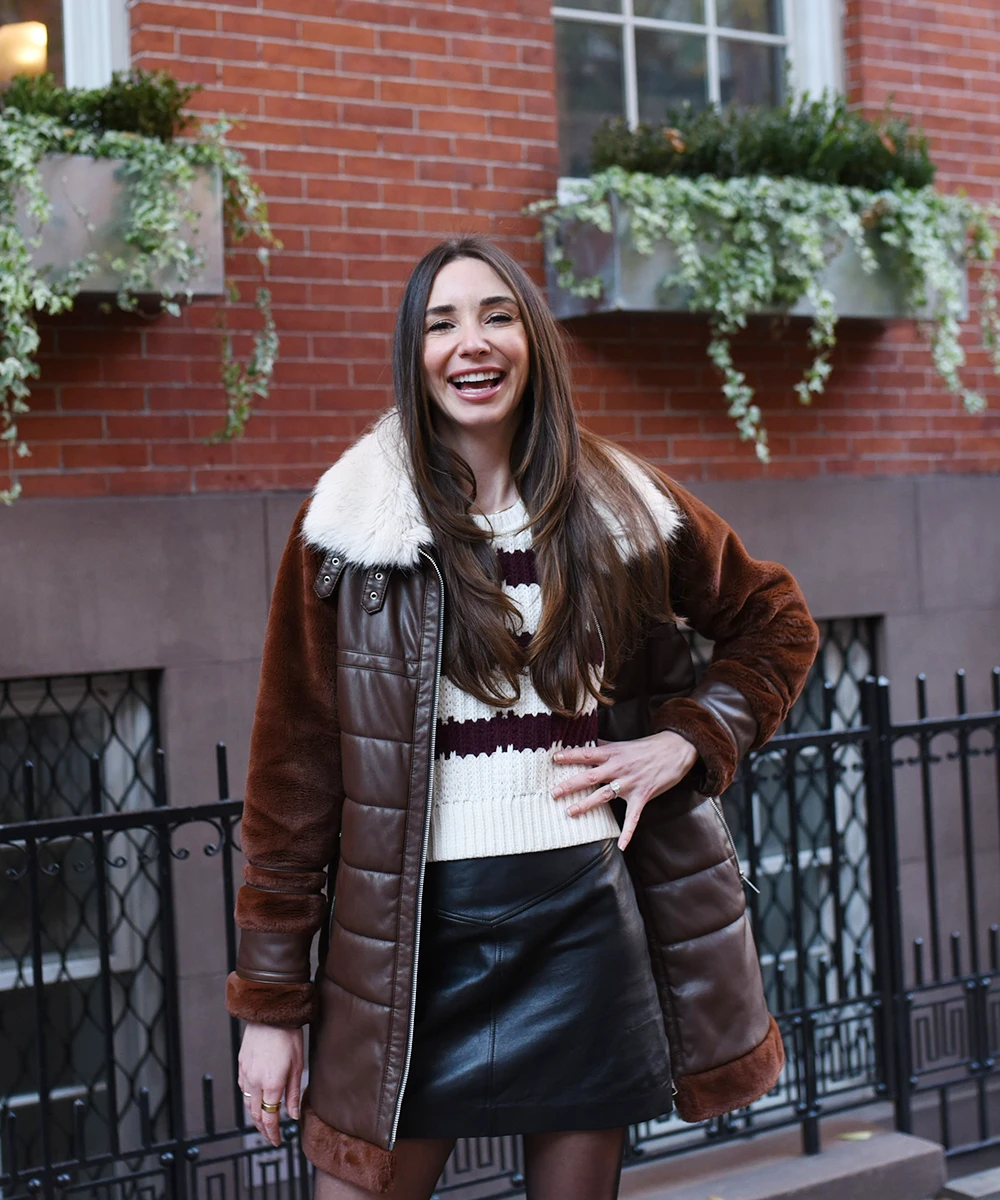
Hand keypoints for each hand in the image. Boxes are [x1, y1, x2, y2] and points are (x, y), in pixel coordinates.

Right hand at [238, 1023, 303, 1146]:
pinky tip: (255, 1099)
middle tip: (270, 1136)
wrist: (270, 1013)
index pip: (269, 1117)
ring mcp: (245, 1073)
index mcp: (271, 1084)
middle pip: (255, 1114)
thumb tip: (293, 1114)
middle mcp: (255, 1081)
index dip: (272, 1133)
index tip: (276, 1140)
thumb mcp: (298, 1065)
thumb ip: (293, 1093)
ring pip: (247, 1103)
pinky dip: (249, 1099)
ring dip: (255, 1115)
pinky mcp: (241, 1065)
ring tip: (264, 1121)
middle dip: (263, 1128)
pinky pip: (243, 1088)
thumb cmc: (288, 1036)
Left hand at [552, 731, 698, 849]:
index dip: (570, 756)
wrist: (675, 749)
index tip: (554, 758)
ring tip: (570, 812)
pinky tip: (621, 846)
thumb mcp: (623, 744)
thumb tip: (584, 743)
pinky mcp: (642, 795)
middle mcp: (619, 768)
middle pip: (591, 777)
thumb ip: (603, 746)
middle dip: (571, 785)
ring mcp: (630, 783)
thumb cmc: (647, 747)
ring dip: (587, 804)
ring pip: (604, 795)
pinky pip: (633, 817)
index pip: (587, 754)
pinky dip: (628, 832)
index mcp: (613, 753)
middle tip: (554, 792)